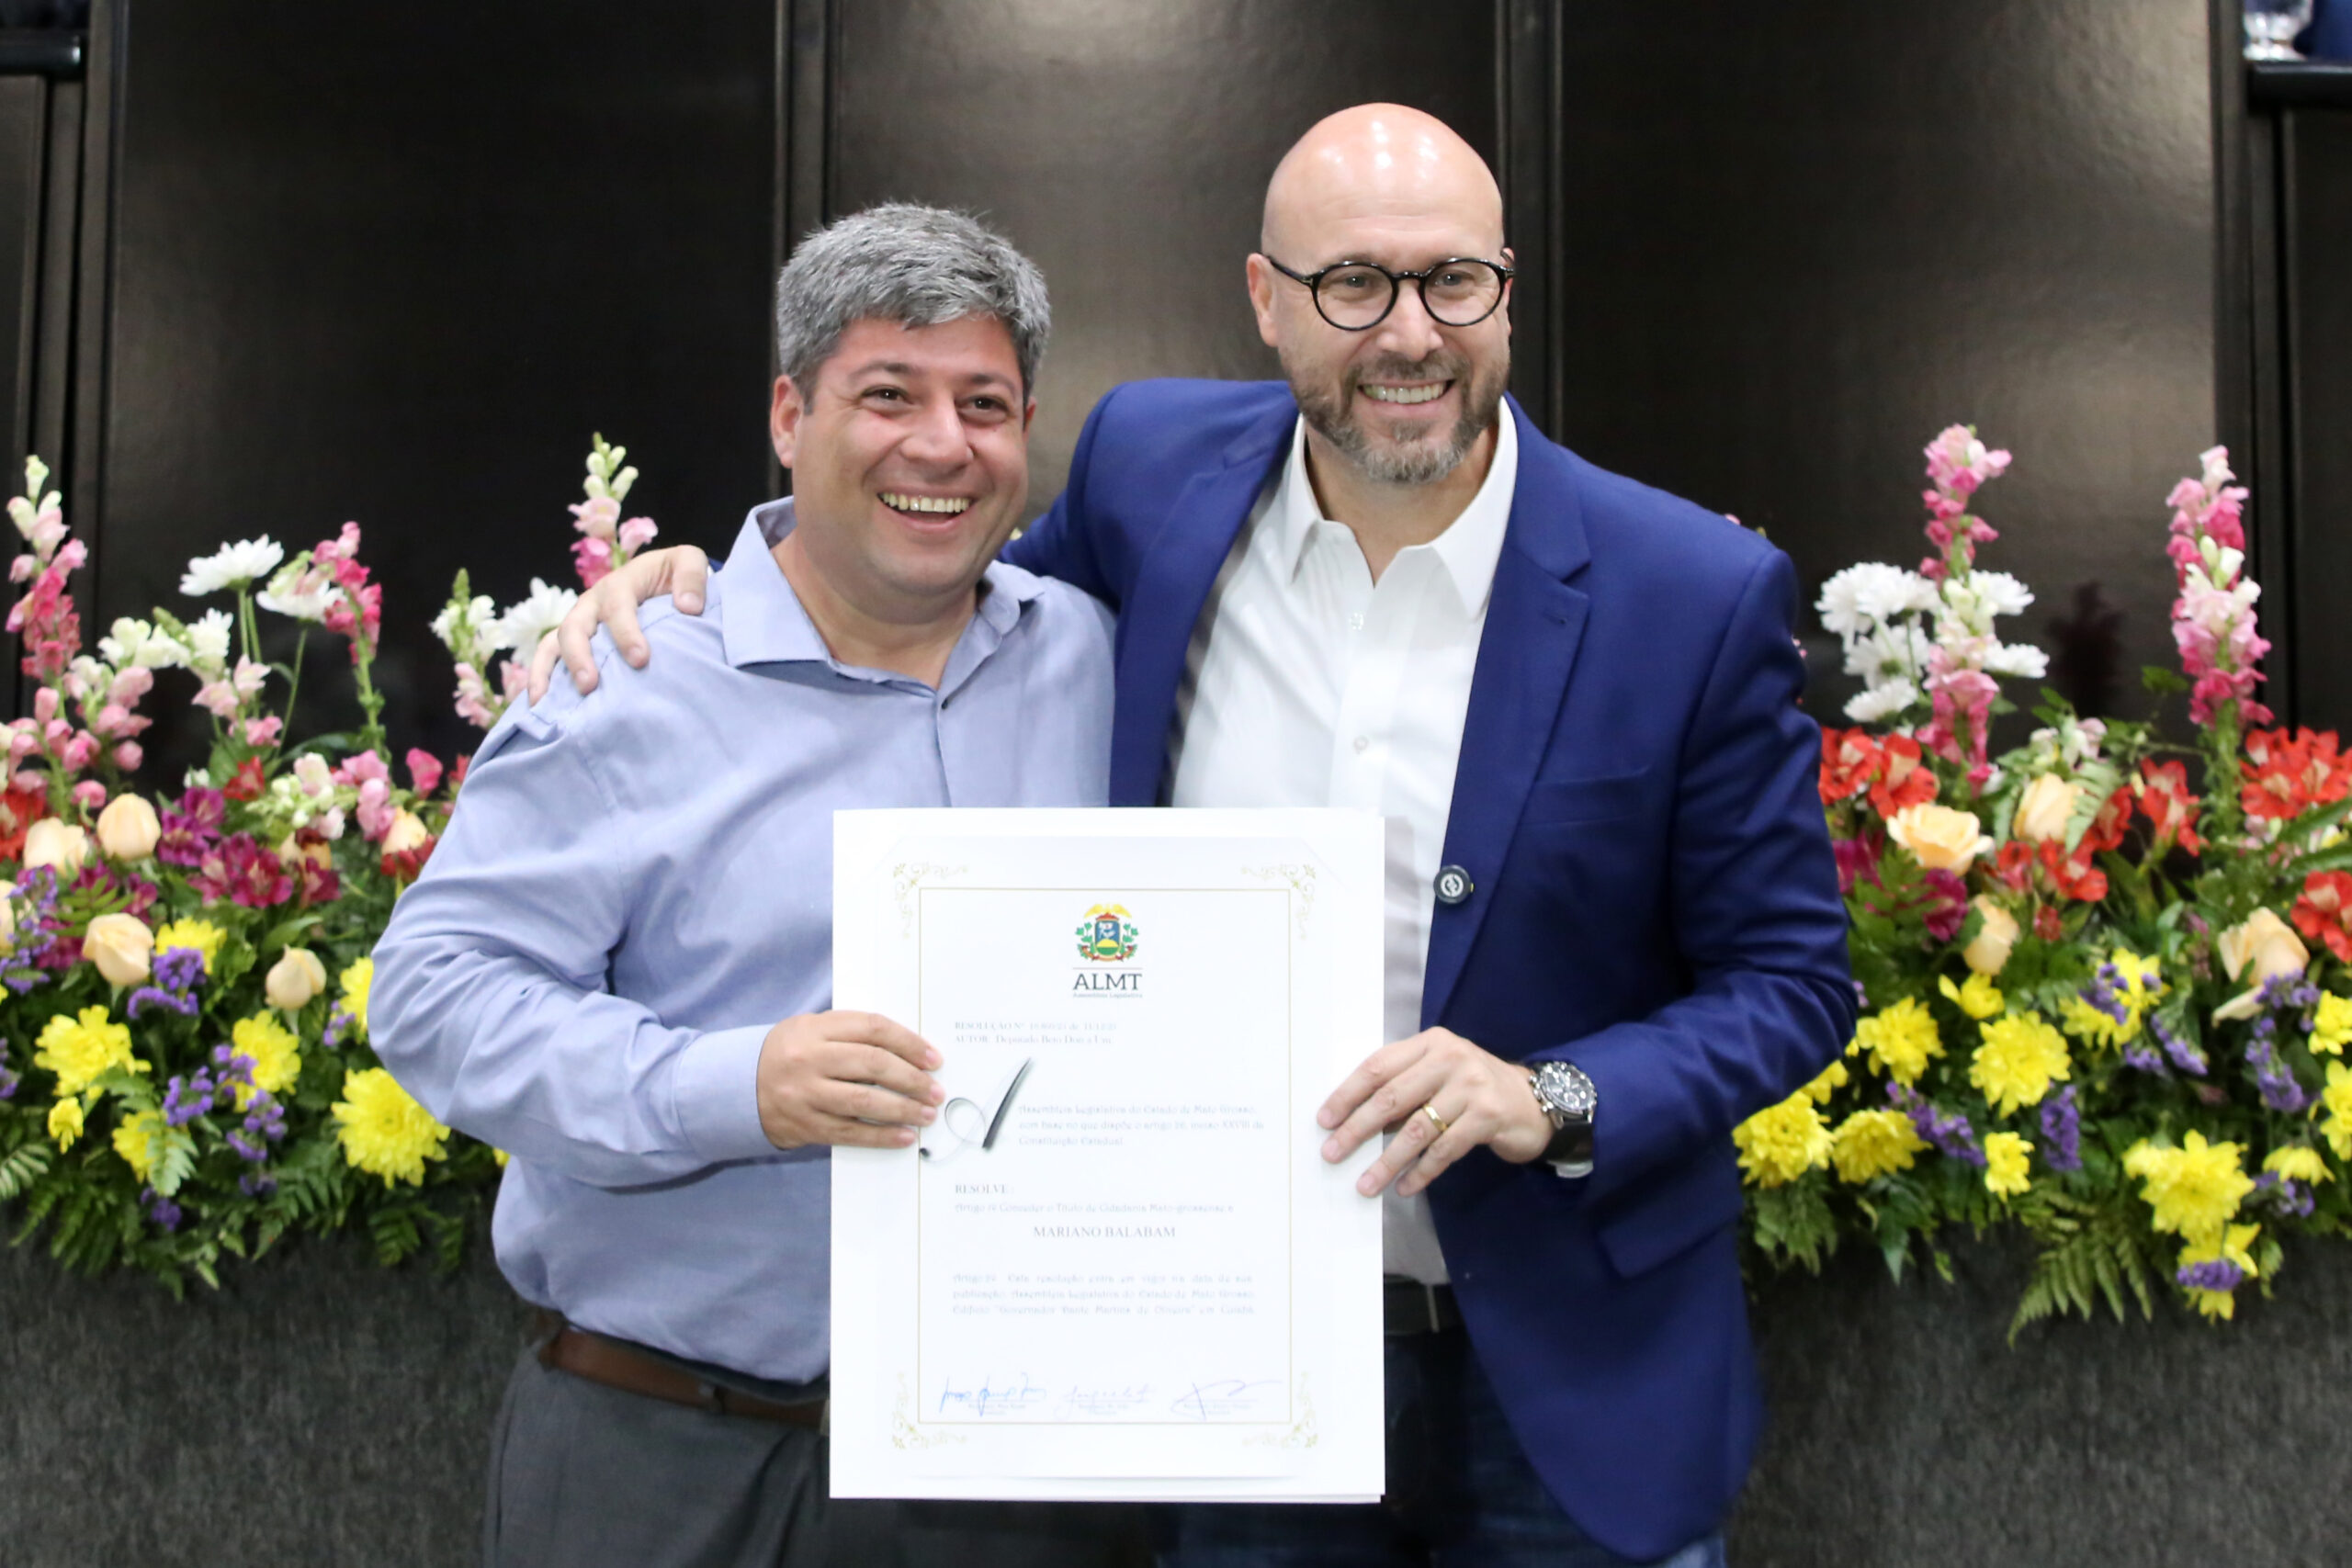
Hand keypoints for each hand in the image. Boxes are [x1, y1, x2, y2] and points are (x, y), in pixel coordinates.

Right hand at [526, 544, 712, 701]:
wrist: (663, 578)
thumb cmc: (674, 574)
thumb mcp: (688, 562)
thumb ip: (692, 578)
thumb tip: (689, 607)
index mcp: (620, 584)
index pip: (617, 606)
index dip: (625, 632)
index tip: (640, 659)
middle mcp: (592, 603)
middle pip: (575, 626)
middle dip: (579, 656)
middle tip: (589, 685)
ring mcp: (580, 622)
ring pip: (555, 643)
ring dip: (548, 671)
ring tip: (546, 703)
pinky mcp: (575, 640)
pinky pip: (549, 657)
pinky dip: (540, 678)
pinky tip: (540, 705)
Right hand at [755, 1009, 944, 1149]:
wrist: (739, 1086)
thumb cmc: (791, 1054)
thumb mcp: (813, 1030)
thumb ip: (853, 1034)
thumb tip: (911, 1052)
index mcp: (815, 1028)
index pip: (873, 1028)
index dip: (909, 1043)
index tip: (934, 1059)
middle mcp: (809, 1059)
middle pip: (872, 1064)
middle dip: (911, 1079)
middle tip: (935, 1091)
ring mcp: (805, 1094)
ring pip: (863, 1101)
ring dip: (902, 1109)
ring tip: (927, 1114)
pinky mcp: (805, 1125)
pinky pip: (850, 1132)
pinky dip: (880, 1136)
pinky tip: (903, 1137)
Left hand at [1317, 1027, 1553, 1196]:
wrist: (1532, 1102)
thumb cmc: (1473, 1089)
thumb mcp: (1439, 1074)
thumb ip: (1405, 1087)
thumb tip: (1354, 1121)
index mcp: (1430, 1042)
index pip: (1378, 1066)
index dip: (1347, 1094)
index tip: (1325, 1120)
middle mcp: (1450, 1058)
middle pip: (1392, 1098)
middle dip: (1357, 1129)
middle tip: (1333, 1153)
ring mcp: (1472, 1087)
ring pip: (1417, 1129)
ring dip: (1387, 1161)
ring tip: (1366, 1184)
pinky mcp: (1488, 1117)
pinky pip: (1444, 1151)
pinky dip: (1421, 1172)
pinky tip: (1404, 1187)